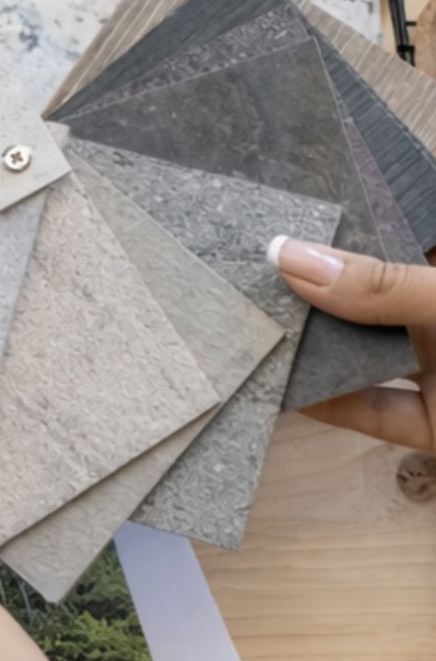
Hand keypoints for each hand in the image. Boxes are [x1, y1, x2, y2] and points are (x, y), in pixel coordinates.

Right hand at [272, 237, 435, 448]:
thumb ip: (380, 284)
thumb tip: (288, 256)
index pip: (383, 246)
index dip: (332, 237)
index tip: (270, 233)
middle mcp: (435, 323)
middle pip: (364, 303)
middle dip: (310, 294)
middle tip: (243, 280)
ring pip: (364, 358)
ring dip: (313, 353)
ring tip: (252, 330)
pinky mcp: (433, 427)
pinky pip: (372, 413)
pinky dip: (330, 405)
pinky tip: (286, 390)